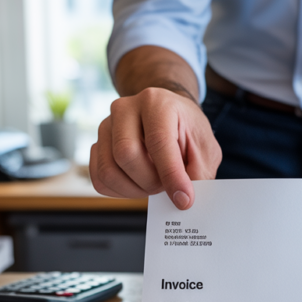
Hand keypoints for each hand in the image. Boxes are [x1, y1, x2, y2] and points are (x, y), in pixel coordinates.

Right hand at [89, 87, 221, 209]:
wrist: (168, 116)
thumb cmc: (187, 130)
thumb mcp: (205, 148)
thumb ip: (199, 172)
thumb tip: (184, 200)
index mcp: (156, 102)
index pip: (158, 142)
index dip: (171, 175)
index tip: (184, 200)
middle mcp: (125, 109)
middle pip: (126, 154)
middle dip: (150, 181)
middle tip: (166, 186)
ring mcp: (106, 126)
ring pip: (109, 171)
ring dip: (135, 190)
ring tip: (154, 184)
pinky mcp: (97, 145)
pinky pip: (99, 179)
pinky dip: (120, 192)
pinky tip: (138, 185)